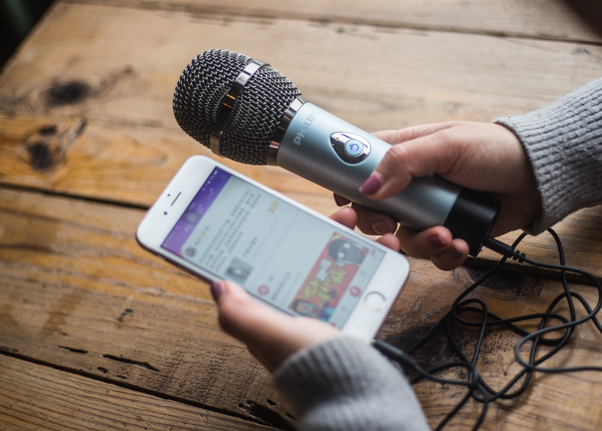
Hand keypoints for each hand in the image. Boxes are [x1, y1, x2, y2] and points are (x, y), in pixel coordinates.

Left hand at [212, 207, 399, 371]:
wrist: (356, 388)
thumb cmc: (310, 364)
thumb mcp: (268, 336)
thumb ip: (240, 314)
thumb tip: (218, 285)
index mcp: (271, 311)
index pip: (269, 264)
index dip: (277, 236)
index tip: (290, 212)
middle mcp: (297, 308)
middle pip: (306, 256)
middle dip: (323, 229)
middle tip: (341, 214)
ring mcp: (327, 309)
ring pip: (336, 262)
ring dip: (350, 239)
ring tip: (363, 225)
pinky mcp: (353, 313)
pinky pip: (360, 278)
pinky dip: (372, 260)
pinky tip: (383, 249)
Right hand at [336, 121, 539, 270]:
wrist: (536, 177)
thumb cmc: (494, 149)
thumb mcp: (448, 145)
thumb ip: (405, 162)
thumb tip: (369, 187)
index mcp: (405, 155)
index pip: (362, 171)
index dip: (352, 189)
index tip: (352, 205)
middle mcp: (413, 186)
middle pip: (375, 213)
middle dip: (381, 226)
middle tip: (392, 228)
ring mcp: (431, 211)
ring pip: (404, 238)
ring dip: (420, 242)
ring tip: (445, 235)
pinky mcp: (451, 232)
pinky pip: (434, 253)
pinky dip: (444, 254)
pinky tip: (460, 243)